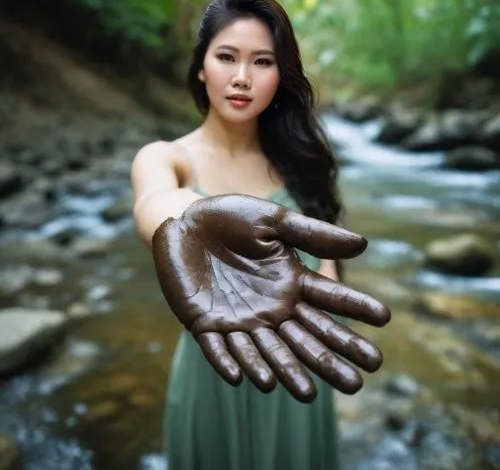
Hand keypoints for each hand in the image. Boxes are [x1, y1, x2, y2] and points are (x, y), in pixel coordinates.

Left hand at [152, 194, 389, 401]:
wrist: (186, 221)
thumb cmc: (232, 217)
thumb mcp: (274, 222)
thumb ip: (313, 235)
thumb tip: (364, 244)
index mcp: (290, 282)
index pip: (328, 300)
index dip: (355, 308)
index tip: (385, 318)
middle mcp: (270, 308)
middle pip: (305, 338)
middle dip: (330, 359)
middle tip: (358, 382)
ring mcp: (238, 319)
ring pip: (267, 352)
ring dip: (285, 372)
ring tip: (308, 394)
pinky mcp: (205, 323)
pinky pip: (219, 348)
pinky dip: (232, 363)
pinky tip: (250, 380)